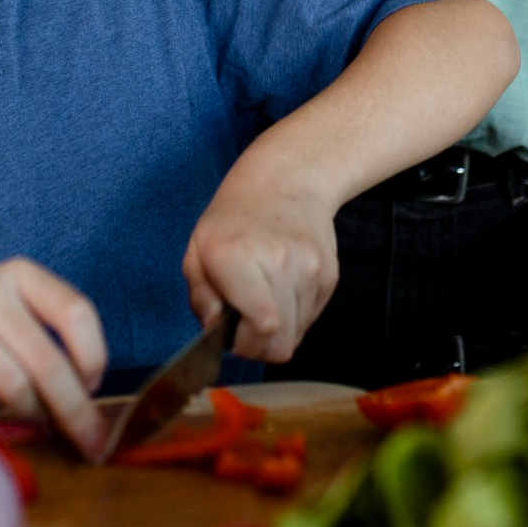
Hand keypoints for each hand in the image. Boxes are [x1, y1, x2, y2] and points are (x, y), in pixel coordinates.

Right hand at [0, 258, 108, 458]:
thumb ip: (50, 344)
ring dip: (28, 414)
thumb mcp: (14, 317)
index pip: (75, 312)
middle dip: (74, 410)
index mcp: (18, 274)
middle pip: (47, 362)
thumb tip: (89, 405)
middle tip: (89, 441)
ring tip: (23, 412)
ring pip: (16, 389)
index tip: (93, 387)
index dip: (94, 358)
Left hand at [182, 157, 338, 364]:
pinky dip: (294, 315)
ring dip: (278, 330)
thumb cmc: (234, 217)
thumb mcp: (198, 250)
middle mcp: (280, 263)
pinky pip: (310, 319)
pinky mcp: (329, 276)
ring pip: (297, 336)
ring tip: (263, 299)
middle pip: (281, 345)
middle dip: (260, 346)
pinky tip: (281, 288)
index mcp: (237, 258)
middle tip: (245, 324)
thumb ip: (200, 296)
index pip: (262, 329)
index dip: (244, 344)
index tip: (232, 332)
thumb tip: (213, 328)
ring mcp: (311, 270)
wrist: (287, 181)